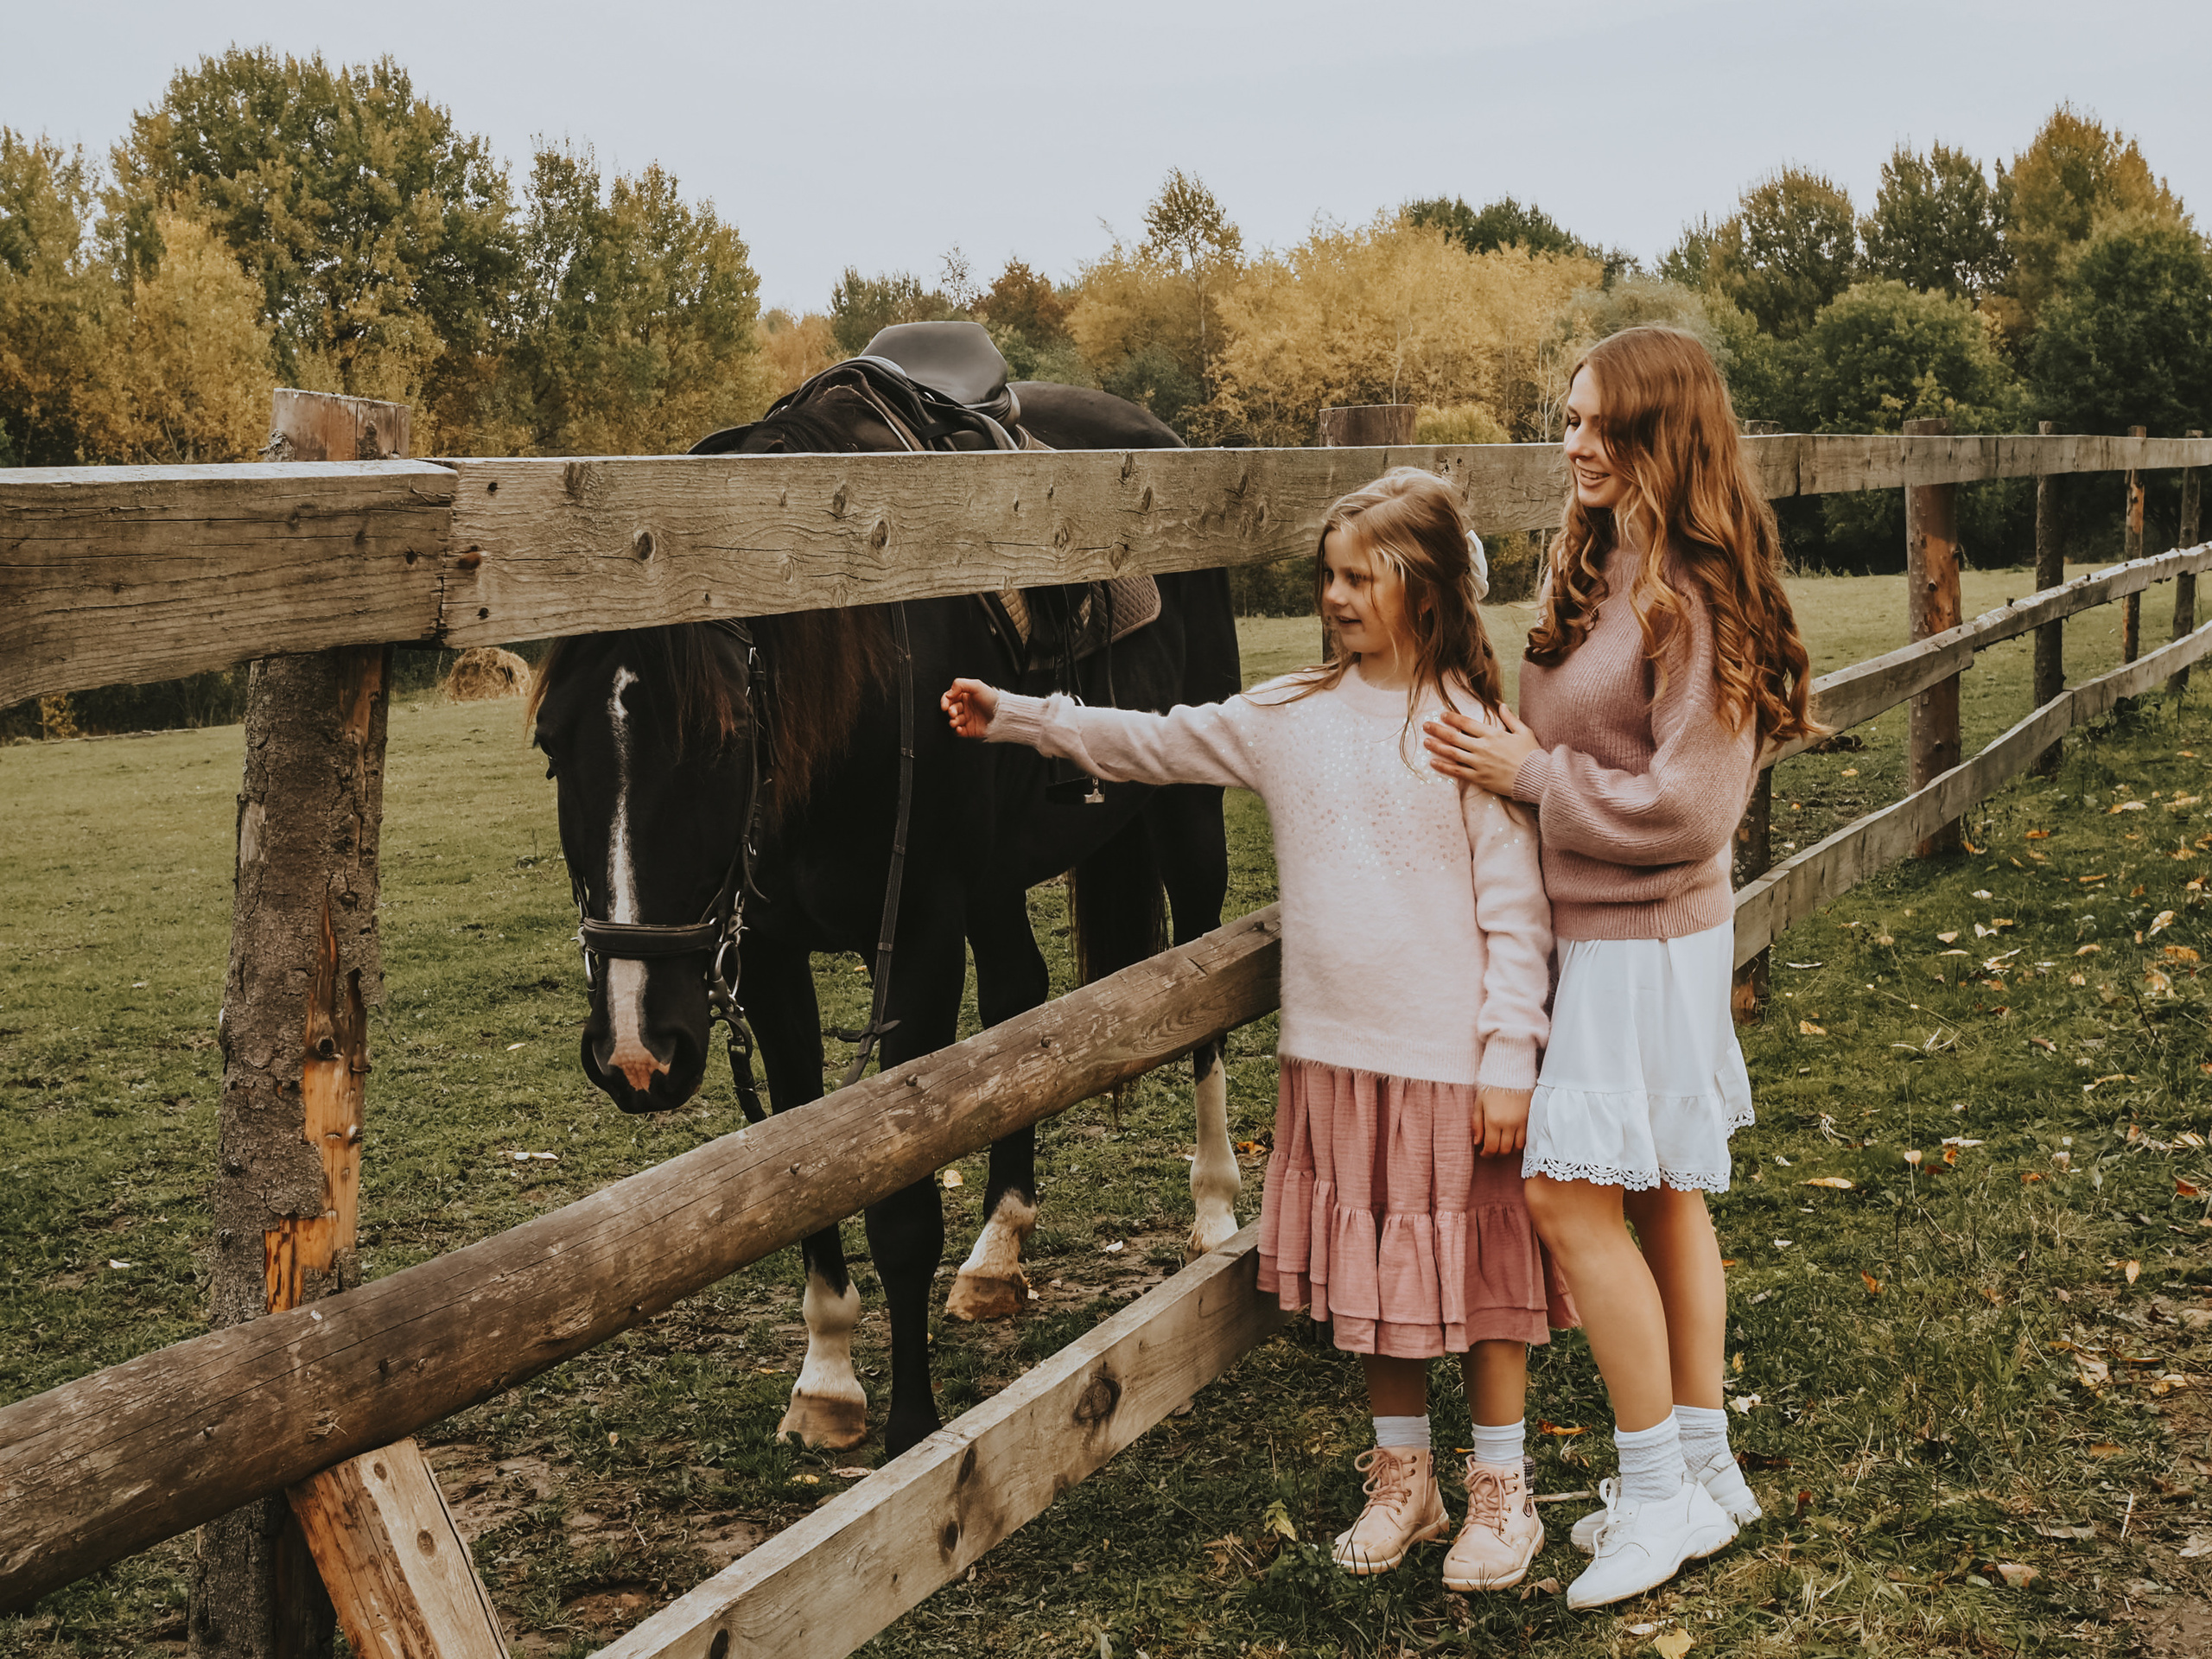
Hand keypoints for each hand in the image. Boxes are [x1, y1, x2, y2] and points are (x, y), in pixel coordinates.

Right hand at [941, 678, 999, 738]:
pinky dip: (956, 730)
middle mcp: (965, 707)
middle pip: (950, 709)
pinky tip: (959, 728)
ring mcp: (967, 719)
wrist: (1003, 715)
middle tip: (952, 712)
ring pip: (953, 720)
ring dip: (952, 721)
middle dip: (950, 711)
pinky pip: (958, 732)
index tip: (945, 705)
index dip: (945, 701)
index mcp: (965, 696)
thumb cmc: (992, 699)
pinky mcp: (969, 730)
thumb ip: (960, 684)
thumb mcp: (977, 685)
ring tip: (955, 721)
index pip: (949, 698)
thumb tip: (948, 694)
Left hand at [1422, 704, 1538, 794]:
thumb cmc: (1532, 754)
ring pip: (1452, 753)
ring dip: (1437, 747)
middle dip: (1438, 730)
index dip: (1453, 718)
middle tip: (1425, 726)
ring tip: (1425, 742)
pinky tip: (1433, 762)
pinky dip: (1444, 767)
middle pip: (1454, 736)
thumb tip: (1501, 704)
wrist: (1537, 778)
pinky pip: (1457, 771)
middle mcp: (1483, 747)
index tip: (1442, 714)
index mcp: (1493, 734)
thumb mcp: (1524, 731)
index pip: (1467, 723)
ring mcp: (1479, 763)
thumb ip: (1510, 718)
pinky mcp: (1479, 778)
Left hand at [1474, 1087, 1530, 1157]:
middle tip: (1492, 1151)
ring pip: (1518, 1146)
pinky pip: (1527, 1137)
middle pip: (1505, 1149)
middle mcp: (1509, 1124)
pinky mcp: (1530, 1118)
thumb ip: (1477, 1124)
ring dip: (1509, 1149)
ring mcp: (1521, 1122)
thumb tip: (1477, 1142)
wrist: (1509, 1072)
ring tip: (1502, 1145)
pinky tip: (1513, 1139)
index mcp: (1493, 1121)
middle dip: (1497, 1154)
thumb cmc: (1491, 1086)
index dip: (1487, 1154)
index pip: (1492, 1147)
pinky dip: (1520, 1142)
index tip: (1484, 1153)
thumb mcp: (1479, 1104)